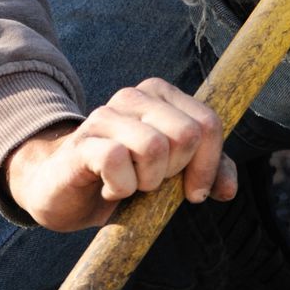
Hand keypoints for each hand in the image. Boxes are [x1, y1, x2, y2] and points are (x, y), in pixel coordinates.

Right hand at [4, 78, 236, 232]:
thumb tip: (228, 190)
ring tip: (130, 186)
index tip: (194, 193)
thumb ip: (204, 173)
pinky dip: (120, 188)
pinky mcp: (82, 142)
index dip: (209, 165)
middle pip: (187, 135)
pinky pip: (117, 162)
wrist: (62, 192)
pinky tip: (109, 190)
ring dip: (147, 182)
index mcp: (160, 95)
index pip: (208, 123)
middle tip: (151, 184)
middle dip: (176, 173)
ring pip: (155, 148)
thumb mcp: (168, 175)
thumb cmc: (119, 179)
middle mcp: (133, 97)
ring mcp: (105, 116)